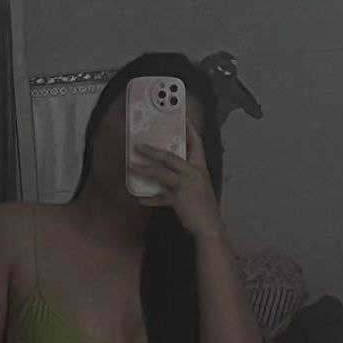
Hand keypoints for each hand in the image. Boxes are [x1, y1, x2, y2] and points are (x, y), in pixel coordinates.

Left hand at [129, 119, 223, 239]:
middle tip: (138, 144)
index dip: (189, 129)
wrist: (210, 226)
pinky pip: (160, 196)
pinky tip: (141, 198)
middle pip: (171, 156)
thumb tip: (169, 173)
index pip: (196, 143)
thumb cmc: (204, 208)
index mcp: (201, 168)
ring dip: (145, 167)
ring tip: (132, 165)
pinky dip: (150, 198)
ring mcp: (187, 184)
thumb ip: (186, 178)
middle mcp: (195, 172)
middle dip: (153, 150)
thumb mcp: (198, 187)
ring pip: (162, 172)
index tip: (183, 116)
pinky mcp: (179, 197)